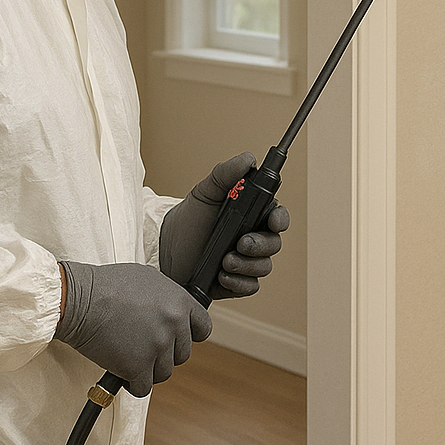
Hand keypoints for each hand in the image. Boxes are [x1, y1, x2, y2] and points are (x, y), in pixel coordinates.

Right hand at [55, 261, 210, 397]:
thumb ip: (167, 297)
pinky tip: (122, 371)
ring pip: (164, 373)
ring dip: (148, 369)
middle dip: (164, 354)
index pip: (203, 328)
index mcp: (179, 301)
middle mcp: (173, 323)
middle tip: (143, 346)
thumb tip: (175, 310)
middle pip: (182, 355)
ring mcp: (157, 346)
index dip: (190, 336)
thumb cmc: (107, 285)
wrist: (79, 299)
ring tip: (129, 355)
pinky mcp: (137, 366)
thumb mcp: (147, 279)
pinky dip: (133, 384)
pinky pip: (143, 387)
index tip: (176, 339)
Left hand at [160, 152, 290, 299]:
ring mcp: (245, 262)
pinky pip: (250, 286)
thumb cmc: (187, 220)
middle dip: (260, 245)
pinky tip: (222, 276)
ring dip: (247, 265)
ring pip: (264, 267)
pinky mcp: (236, 283)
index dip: (279, 219)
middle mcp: (252, 239)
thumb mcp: (204, 193)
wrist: (164, 251)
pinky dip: (239, 282)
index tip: (273, 221)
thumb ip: (225, 174)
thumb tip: (248, 158)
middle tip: (241, 243)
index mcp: (250, 215)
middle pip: (274, 244)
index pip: (277, 216)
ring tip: (224, 261)